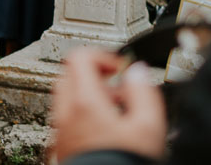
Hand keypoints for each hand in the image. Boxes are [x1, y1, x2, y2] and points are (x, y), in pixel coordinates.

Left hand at [51, 49, 166, 161]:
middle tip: (116, 87)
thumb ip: (144, 91)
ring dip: (88, 96)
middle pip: (68, 75)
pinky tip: (106, 132)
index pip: (80, 57)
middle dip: (93, 75)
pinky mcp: (62, 148)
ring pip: (65, 99)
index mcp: (84, 101)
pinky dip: (82, 116)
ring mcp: (61, 132)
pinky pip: (67, 120)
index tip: (119, 68)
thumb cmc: (124, 164)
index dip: (102, 56)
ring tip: (116, 112)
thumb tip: (137, 72)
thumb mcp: (149, 126)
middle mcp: (65, 114)